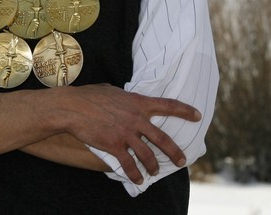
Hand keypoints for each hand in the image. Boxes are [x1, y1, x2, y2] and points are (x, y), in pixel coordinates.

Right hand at [54, 84, 200, 184]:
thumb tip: (126, 97)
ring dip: (153, 167)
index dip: (185, 111)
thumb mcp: (112, 90)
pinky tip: (137, 179)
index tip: (197, 116)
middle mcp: (136, 119)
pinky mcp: (115, 146)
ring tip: (153, 172)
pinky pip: (129, 164)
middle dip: (174, 152)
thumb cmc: (90, 96)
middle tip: (181, 160)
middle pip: (163, 138)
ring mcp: (126, 133)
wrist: (73, 107)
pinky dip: (135, 174)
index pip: (168, 105)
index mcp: (138, 102)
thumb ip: (124, 97)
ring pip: (147, 155)